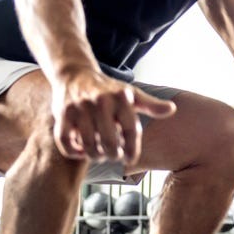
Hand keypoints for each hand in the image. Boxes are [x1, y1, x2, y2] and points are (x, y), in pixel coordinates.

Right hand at [50, 68, 176, 162]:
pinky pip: (67, 144)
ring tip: (100, 154)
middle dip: (114, 155)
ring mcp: (79, 108)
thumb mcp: (131, 94)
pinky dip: (75, 152)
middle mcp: (100, 102)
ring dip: (96, 156)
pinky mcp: (62, 115)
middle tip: (114, 155)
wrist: (74, 74)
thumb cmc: (107, 89)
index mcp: (121, 98)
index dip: (133, 149)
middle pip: (110, 143)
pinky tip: (82, 151)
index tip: (130, 158)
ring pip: (89, 146)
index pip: (132, 131)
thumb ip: (151, 105)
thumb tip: (172, 110)